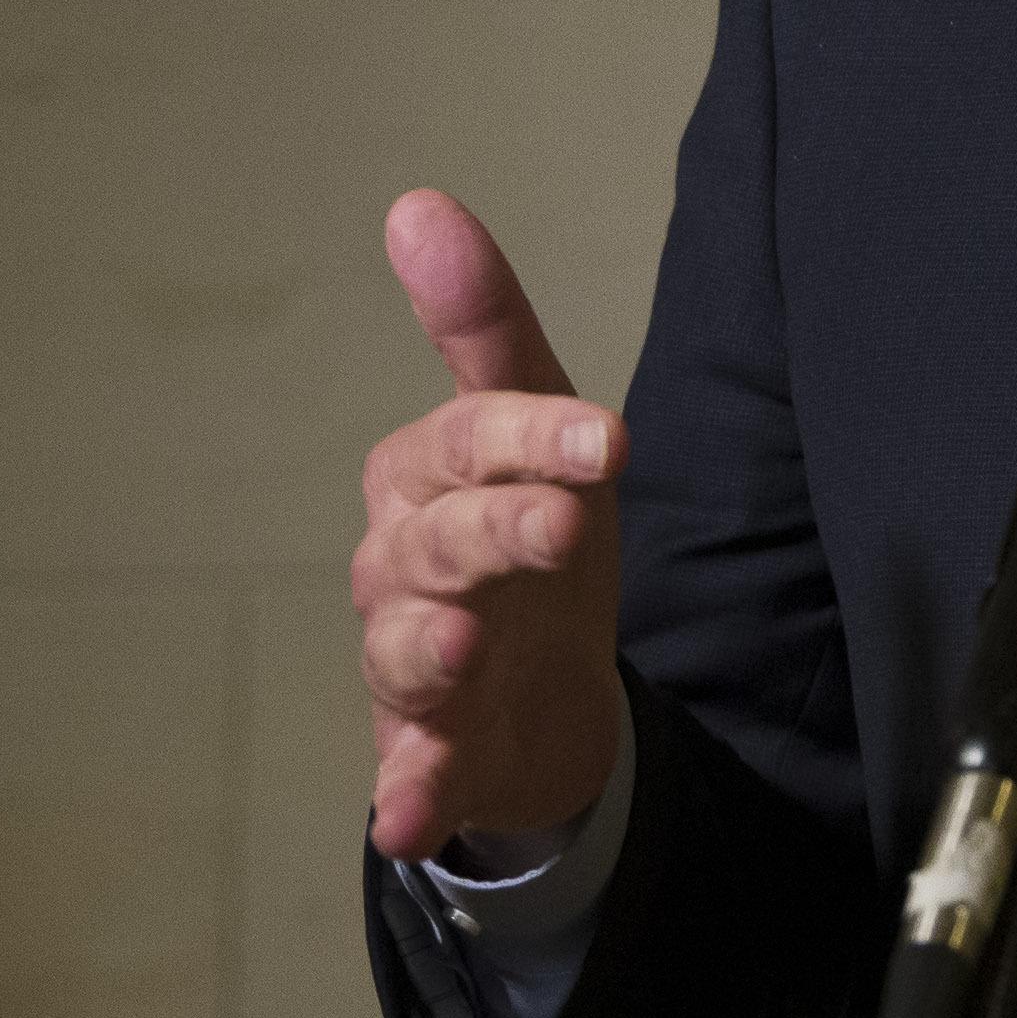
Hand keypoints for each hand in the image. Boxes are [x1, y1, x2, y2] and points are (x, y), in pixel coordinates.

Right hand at [353, 188, 627, 859]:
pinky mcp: (428, 753)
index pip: (475, 436)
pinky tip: (405, 814)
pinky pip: (408, 775)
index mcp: (430, 473)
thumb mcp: (535, 424)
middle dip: (498, 526)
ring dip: (430, 647)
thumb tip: (415, 202)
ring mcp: (410, 663)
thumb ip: (484, 325)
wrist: (540, 689)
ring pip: (405, 650)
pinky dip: (405, 795)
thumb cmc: (531, 533)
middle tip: (565, 524)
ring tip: (465, 642)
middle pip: (441, 538)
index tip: (613, 439)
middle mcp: (403, 563)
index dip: (538, 434)